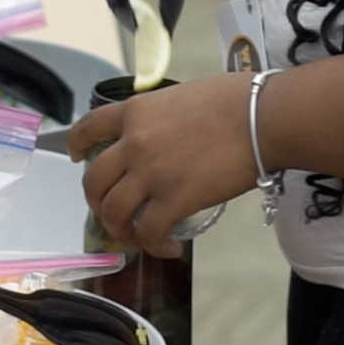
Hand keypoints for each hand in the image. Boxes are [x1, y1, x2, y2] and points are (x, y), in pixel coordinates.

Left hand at [66, 74, 255, 257]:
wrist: (268, 117)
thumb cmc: (240, 99)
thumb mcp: (184, 95)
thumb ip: (163, 115)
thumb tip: (167, 132)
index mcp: (135, 112)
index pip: (88, 128)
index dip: (75, 146)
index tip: (76, 158)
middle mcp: (133, 143)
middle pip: (93, 181)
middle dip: (96, 202)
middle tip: (110, 211)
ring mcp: (150, 173)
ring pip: (112, 212)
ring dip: (119, 229)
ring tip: (135, 236)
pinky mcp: (174, 199)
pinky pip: (148, 232)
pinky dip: (153, 246)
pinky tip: (168, 248)